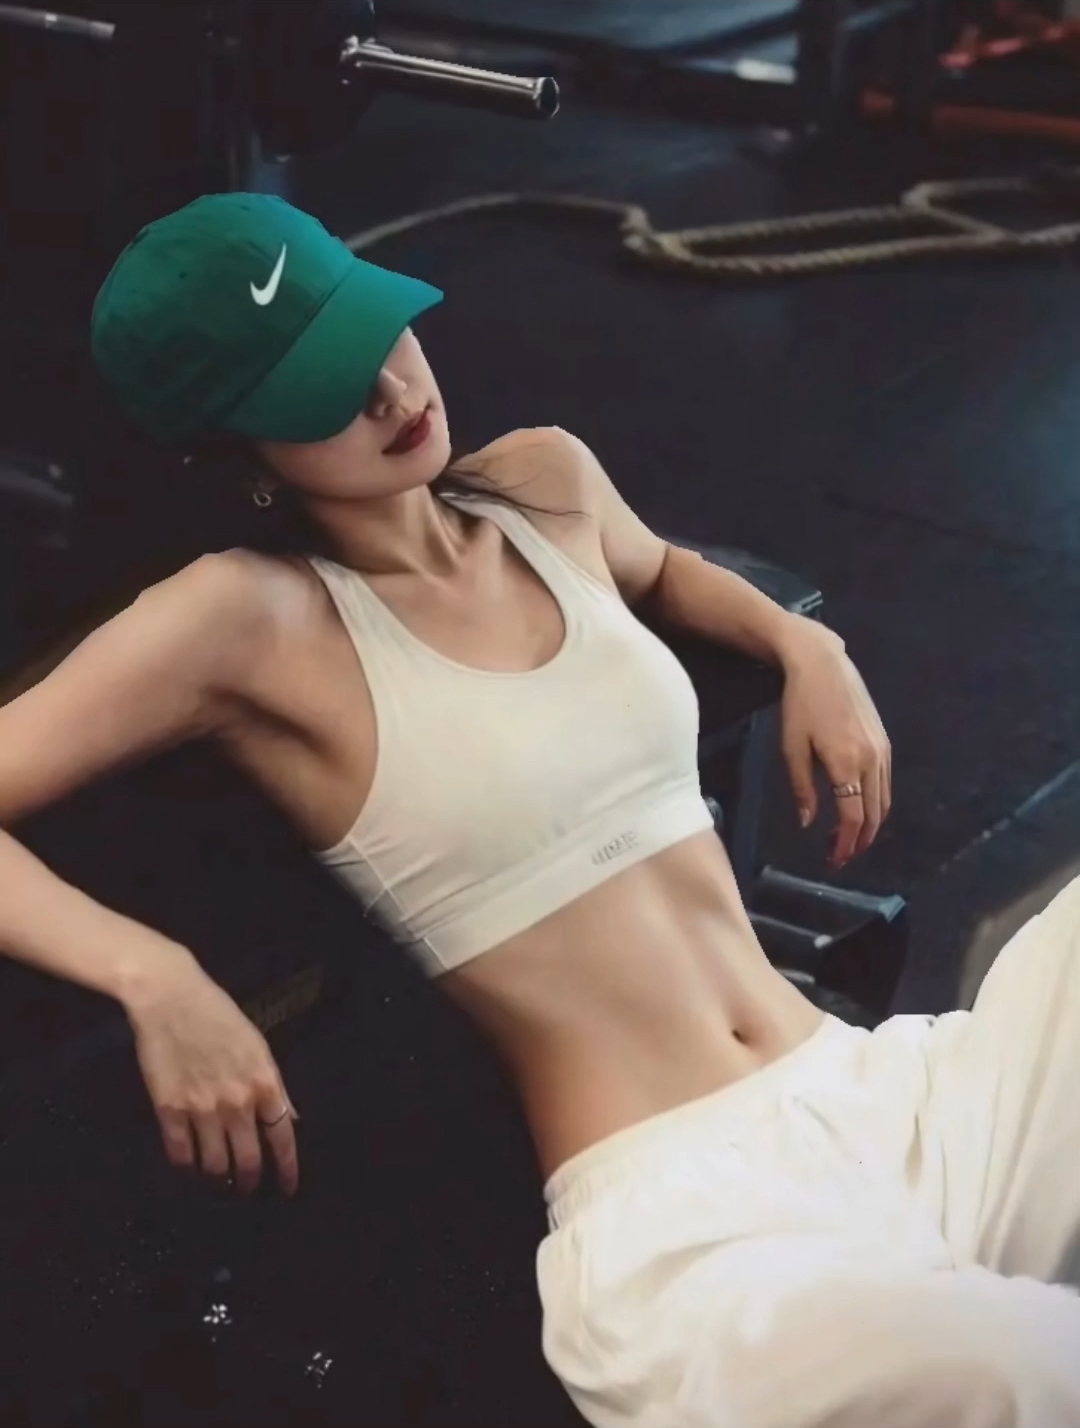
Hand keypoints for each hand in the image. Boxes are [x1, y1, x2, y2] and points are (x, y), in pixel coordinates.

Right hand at [122, 950, 299, 1196]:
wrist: (171, 999)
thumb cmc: (219, 1016)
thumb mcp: (258, 1046)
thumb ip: (275, 1086)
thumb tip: (291, 1118)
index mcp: (263, 1082)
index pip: (282, 1137)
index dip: (288, 1169)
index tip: (289, 1188)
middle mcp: (236, 1102)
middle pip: (248, 1160)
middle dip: (251, 1181)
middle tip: (248, 1189)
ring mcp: (201, 1109)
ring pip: (214, 1164)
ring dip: (219, 1179)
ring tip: (220, 1182)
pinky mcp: (169, 1110)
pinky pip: (180, 1154)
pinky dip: (187, 1166)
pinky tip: (190, 1168)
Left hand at [777, 617, 891, 868]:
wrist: (822, 664)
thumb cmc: (800, 705)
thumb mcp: (791, 747)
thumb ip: (802, 788)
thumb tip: (809, 823)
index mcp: (846, 764)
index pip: (852, 818)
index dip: (845, 845)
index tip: (834, 860)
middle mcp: (872, 761)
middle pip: (873, 815)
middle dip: (859, 841)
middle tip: (840, 857)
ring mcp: (882, 751)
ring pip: (883, 801)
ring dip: (869, 826)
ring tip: (849, 839)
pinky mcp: (885, 741)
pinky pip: (885, 783)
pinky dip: (876, 804)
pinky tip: (859, 808)